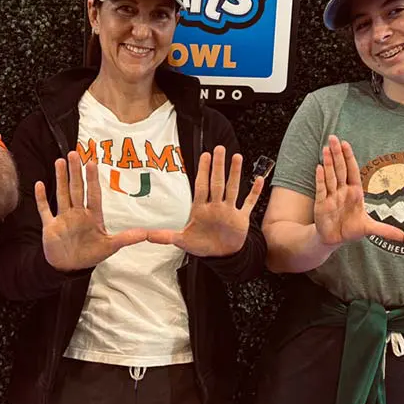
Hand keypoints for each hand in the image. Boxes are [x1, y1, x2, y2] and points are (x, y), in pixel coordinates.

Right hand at [35, 151, 145, 270]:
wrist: (69, 268)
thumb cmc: (90, 255)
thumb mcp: (110, 246)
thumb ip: (126, 238)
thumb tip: (145, 233)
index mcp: (92, 216)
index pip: (93, 193)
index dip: (92, 179)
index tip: (91, 163)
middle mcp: (77, 213)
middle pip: (76, 188)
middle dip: (75, 172)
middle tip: (74, 153)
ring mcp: (63, 218)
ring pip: (62, 194)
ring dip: (60, 178)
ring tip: (60, 161)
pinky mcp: (50, 226)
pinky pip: (44, 209)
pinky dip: (41, 198)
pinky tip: (39, 184)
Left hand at [147, 147, 263, 256]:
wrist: (221, 256)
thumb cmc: (201, 245)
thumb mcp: (182, 241)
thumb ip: (165, 236)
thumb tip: (145, 235)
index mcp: (201, 209)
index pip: (202, 186)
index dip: (203, 171)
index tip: (204, 155)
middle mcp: (216, 206)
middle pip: (217, 182)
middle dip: (218, 166)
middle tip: (219, 148)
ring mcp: (229, 211)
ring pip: (233, 188)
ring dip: (235, 174)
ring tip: (237, 157)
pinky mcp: (242, 219)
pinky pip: (249, 203)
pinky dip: (254, 193)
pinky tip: (259, 179)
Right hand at [314, 135, 403, 244]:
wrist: (334, 239)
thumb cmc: (350, 229)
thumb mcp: (370, 229)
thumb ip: (386, 230)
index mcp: (354, 192)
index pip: (352, 171)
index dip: (349, 157)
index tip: (346, 143)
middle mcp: (341, 191)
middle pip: (340, 169)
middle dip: (337, 154)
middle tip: (333, 138)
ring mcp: (330, 196)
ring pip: (330, 176)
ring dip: (328, 162)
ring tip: (326, 148)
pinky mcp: (321, 204)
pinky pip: (321, 189)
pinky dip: (320, 178)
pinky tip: (319, 167)